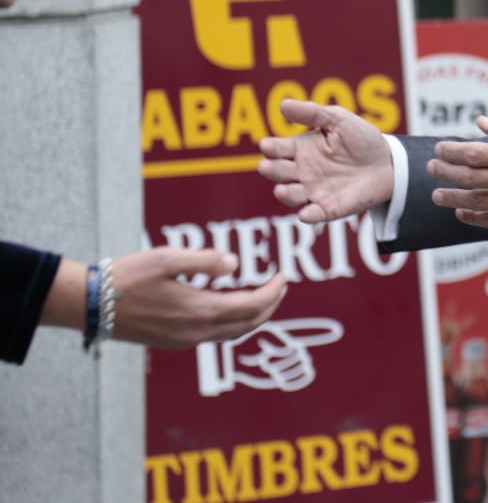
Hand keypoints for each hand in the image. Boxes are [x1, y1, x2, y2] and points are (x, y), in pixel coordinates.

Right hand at [112, 249, 285, 348]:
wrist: (90, 304)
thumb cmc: (127, 277)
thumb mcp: (166, 259)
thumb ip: (204, 261)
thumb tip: (235, 265)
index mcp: (198, 310)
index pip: (251, 307)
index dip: (273, 293)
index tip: (284, 276)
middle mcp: (195, 331)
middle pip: (248, 325)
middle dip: (270, 306)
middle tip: (280, 287)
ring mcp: (184, 340)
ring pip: (232, 333)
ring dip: (253, 316)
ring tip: (263, 295)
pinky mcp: (173, 341)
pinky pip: (214, 335)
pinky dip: (232, 322)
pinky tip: (229, 304)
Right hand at [258, 99, 394, 222]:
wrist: (388, 162)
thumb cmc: (360, 139)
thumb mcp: (338, 120)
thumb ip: (312, 113)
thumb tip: (283, 104)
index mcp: (301, 148)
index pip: (278, 149)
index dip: (271, 147)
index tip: (267, 145)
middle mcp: (302, 171)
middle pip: (279, 172)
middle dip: (271, 170)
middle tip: (267, 167)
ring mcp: (314, 190)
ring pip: (291, 195)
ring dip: (285, 194)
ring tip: (282, 190)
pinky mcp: (329, 207)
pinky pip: (315, 214)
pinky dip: (309, 215)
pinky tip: (306, 214)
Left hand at [428, 117, 487, 230]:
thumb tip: (481, 123)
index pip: (476, 153)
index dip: (452, 151)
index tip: (439, 148)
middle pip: (471, 178)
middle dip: (446, 173)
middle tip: (432, 168)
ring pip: (478, 202)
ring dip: (453, 198)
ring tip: (438, 195)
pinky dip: (474, 218)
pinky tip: (462, 212)